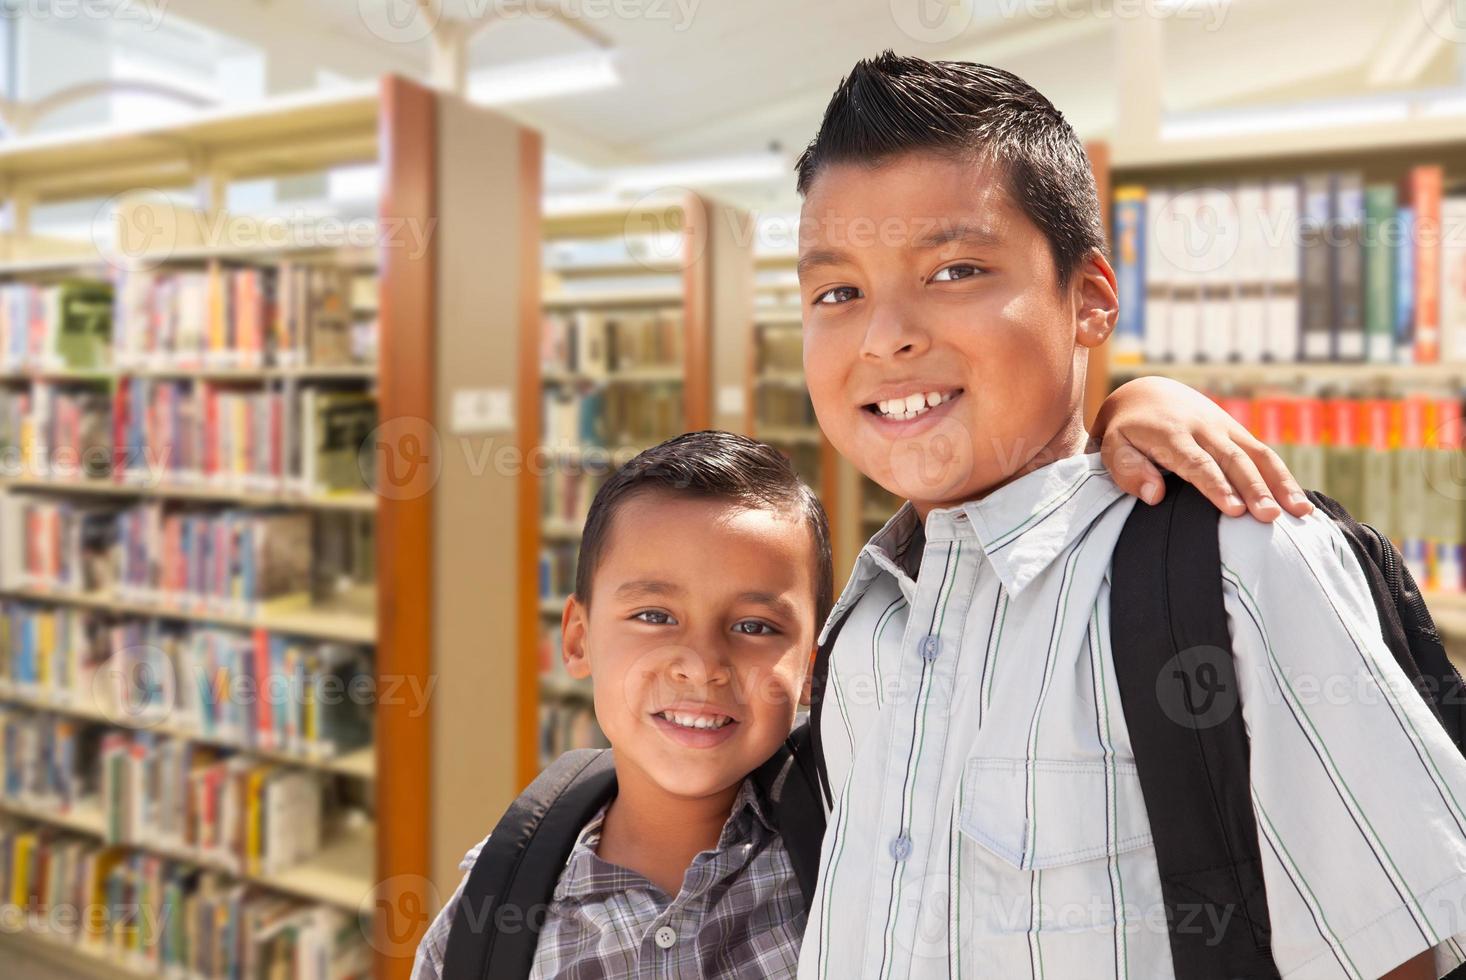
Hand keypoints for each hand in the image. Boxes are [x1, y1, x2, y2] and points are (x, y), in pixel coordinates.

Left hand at [1088, 376, 1312, 520]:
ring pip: (1257, 455)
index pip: (1197, 463)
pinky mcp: (1237, 432)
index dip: (1216, 486)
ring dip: (1280, 484)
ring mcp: (1225, 428)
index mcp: (1172, 434)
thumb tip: (1154, 495)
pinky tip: (1300, 504)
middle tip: (1269, 517)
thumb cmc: (1127, 429)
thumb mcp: (1113, 445)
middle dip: (1254, 489)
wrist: (1147, 392)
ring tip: (1300, 513)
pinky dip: (1283, 478)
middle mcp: (1204, 428)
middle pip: (1234, 460)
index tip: (1234, 510)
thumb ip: (1127, 469)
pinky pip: (1264, 454)